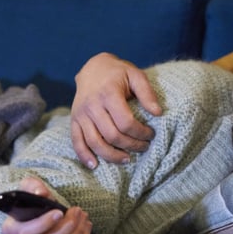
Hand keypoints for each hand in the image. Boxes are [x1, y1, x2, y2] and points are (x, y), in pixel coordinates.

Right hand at [0, 177, 93, 233]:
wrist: (31, 219)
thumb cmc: (30, 202)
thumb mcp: (28, 188)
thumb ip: (34, 186)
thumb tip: (42, 193)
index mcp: (10, 231)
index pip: (26, 233)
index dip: (45, 224)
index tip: (60, 212)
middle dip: (67, 227)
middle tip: (79, 212)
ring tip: (84, 220)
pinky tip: (84, 232)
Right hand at [69, 53, 161, 167]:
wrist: (92, 68)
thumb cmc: (118, 73)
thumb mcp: (136, 75)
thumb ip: (147, 93)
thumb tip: (158, 113)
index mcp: (108, 93)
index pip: (126, 122)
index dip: (141, 133)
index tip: (151, 134)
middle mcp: (92, 105)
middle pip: (112, 135)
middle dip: (131, 145)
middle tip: (144, 147)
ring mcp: (81, 114)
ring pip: (95, 142)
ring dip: (112, 155)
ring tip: (127, 159)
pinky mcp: (74, 120)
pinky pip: (76, 141)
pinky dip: (84, 155)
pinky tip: (95, 165)